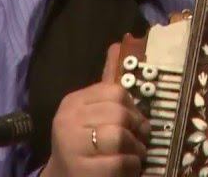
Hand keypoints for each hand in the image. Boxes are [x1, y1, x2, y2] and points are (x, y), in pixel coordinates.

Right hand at [41, 43, 151, 176]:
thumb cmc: (84, 144)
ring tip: (135, 155)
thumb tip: (120, 43)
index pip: (115, 91)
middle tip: (140, 141)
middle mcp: (67, 120)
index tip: (136, 122)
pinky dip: (132, 165)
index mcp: (73, 102)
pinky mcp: (82, 170)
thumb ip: (107, 86)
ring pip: (119, 136)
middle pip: (119, 114)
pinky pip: (120, 161)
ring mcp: (72, 146)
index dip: (133, 108)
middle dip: (136, 130)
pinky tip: (129, 168)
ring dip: (136, 149)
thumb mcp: (92, 113)